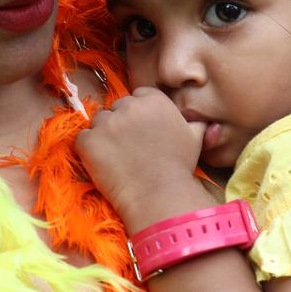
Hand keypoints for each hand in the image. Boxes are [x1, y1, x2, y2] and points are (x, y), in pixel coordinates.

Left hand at [76, 87, 204, 218]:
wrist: (158, 195)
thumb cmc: (178, 168)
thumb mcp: (195, 140)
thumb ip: (197, 124)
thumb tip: (208, 122)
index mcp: (154, 100)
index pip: (138, 96)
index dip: (139, 116)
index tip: (142, 134)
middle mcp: (129, 105)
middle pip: (116, 108)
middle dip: (120, 125)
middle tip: (129, 149)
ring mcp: (106, 122)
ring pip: (98, 122)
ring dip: (104, 136)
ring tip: (116, 159)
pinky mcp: (88, 140)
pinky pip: (83, 140)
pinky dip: (89, 151)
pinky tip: (103, 165)